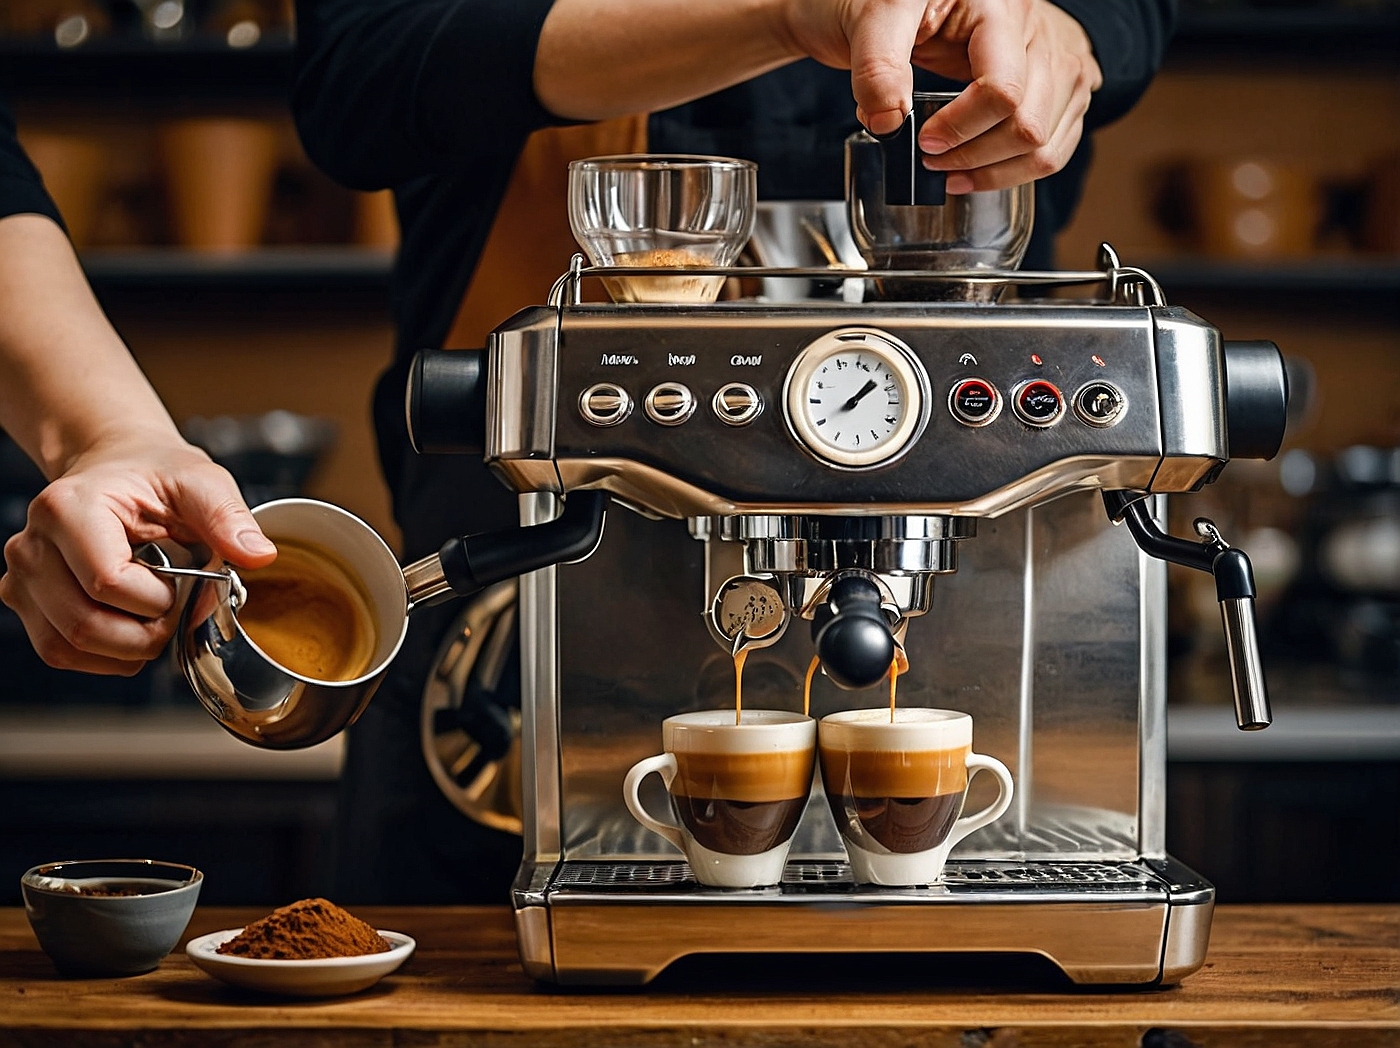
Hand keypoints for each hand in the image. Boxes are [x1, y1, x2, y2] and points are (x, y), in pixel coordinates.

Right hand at [0, 434, 275, 674]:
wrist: (116, 467)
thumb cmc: (155, 474)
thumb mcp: (201, 482)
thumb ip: (227, 517)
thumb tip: (258, 556)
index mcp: (69, 508)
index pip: (109, 583)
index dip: (157, 601)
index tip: (183, 586)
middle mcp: (32, 544)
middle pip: (84, 624)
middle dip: (143, 635)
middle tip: (175, 614)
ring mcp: (22, 574)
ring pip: (65, 645)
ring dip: (122, 650)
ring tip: (154, 620)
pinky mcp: (24, 598)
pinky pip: (56, 651)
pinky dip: (101, 657)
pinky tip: (131, 632)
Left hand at [780, 0, 1101, 191]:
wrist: (916, 0)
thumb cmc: (896, 3)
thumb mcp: (874, 16)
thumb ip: (877, 65)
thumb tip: (889, 123)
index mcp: (1001, 9)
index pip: (1002, 89)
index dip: (960, 128)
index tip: (924, 141)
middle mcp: (1041, 33)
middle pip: (1029, 124)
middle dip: (974, 156)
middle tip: (932, 160)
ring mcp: (1059, 61)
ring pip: (1046, 144)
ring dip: (995, 172)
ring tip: (951, 173)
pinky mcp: (1063, 86)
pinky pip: (1055, 146)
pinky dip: (1016, 170)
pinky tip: (978, 172)